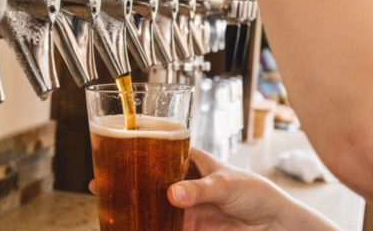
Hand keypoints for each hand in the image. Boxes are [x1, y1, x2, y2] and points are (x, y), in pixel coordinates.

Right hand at [90, 148, 339, 229]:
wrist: (273, 224)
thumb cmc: (253, 190)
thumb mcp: (226, 183)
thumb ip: (199, 189)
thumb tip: (172, 193)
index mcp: (191, 160)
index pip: (159, 150)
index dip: (136, 149)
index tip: (112, 150)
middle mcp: (183, 181)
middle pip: (148, 178)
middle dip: (126, 179)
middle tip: (99, 183)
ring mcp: (183, 205)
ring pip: (151, 203)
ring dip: (132, 204)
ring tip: (107, 205)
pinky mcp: (188, 226)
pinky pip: (161, 225)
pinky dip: (146, 225)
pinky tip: (129, 225)